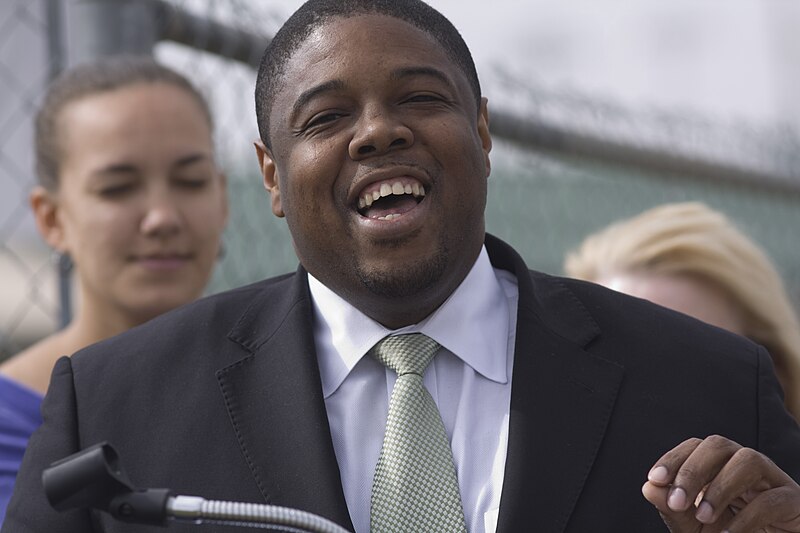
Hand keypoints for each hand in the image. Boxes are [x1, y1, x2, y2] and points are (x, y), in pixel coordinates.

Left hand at [641, 435, 799, 531]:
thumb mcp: (695, 526)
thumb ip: (674, 509)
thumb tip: (649, 488)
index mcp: (720, 466)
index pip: (695, 447)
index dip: (673, 459)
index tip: (655, 480)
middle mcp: (744, 465)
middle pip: (719, 445)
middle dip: (693, 470)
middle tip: (677, 501)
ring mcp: (772, 480)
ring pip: (748, 460)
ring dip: (721, 487)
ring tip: (704, 517)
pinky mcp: (793, 501)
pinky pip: (772, 498)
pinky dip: (748, 518)